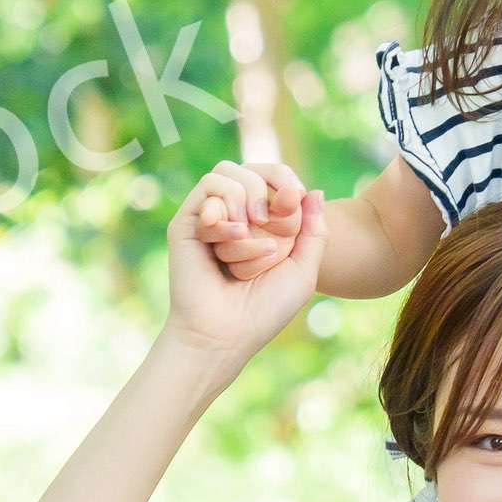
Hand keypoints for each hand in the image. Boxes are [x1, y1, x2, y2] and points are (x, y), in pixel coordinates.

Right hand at [168, 180, 321, 357]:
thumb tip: (315, 190)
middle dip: (269, 193)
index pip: (275, 177)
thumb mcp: (303, 269)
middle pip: (253, 169)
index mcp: (261, 224)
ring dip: (246, 204)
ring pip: (229, 174)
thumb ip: (315, 230)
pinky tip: (231, 238)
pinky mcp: (186, 222)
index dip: (287, 182)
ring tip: (248, 235)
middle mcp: (234, 216)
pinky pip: (209, 189)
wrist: (226, 332)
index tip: (293, 203)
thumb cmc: (266, 308)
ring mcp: (209, 217)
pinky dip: (227, 213)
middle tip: (268, 224)